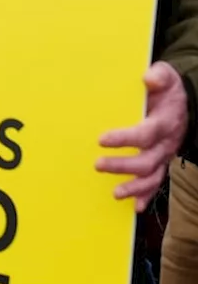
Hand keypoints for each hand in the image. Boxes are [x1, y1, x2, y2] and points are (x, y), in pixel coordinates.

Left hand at [97, 61, 189, 211]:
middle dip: (123, 166)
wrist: (184, 102)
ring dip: (135, 187)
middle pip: (146, 161)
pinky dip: (146, 196)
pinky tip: (135, 207)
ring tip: (115, 193)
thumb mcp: (166, 76)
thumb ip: (159, 76)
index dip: (124, 138)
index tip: (102, 139)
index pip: (144, 134)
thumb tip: (148, 79)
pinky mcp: (161, 162)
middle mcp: (165, 143)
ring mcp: (164, 155)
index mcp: (163, 122)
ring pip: (152, 176)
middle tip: (98, 164)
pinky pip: (156, 182)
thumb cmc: (167, 88)